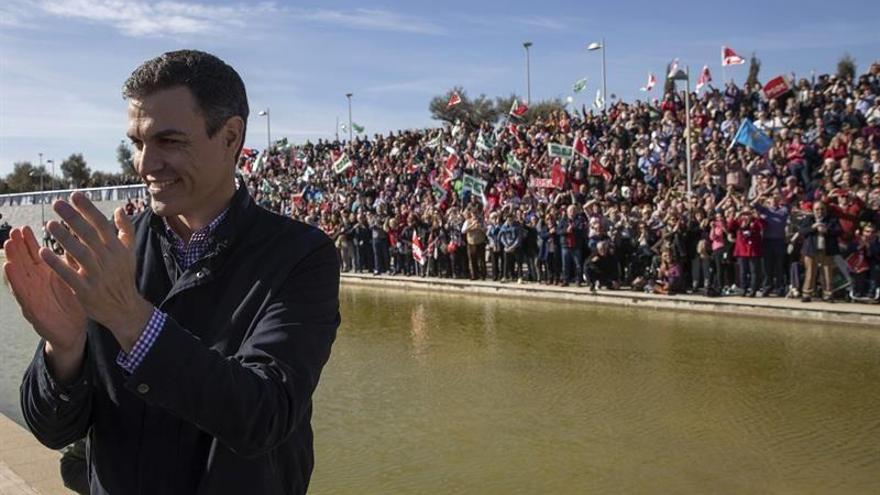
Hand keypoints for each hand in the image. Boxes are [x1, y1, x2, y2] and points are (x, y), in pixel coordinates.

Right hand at [3, 226, 86, 350]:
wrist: (74, 331)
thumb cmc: (73, 303)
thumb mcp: (73, 280)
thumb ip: (71, 263)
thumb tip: (77, 241)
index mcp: (46, 275)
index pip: (35, 256)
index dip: (29, 242)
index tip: (25, 227)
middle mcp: (36, 284)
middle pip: (23, 262)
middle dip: (17, 247)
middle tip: (14, 232)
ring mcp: (32, 296)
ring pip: (19, 276)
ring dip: (12, 260)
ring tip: (8, 245)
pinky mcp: (32, 310)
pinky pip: (21, 294)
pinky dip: (15, 281)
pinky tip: (9, 269)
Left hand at [41, 192, 152, 351]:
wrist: (124, 308)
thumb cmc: (123, 277)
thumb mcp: (129, 252)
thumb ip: (125, 230)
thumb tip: (120, 209)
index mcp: (117, 249)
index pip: (102, 224)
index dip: (88, 209)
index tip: (74, 195)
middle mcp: (108, 260)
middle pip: (90, 236)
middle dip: (74, 218)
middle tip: (57, 204)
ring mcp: (97, 275)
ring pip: (80, 253)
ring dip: (64, 238)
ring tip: (50, 224)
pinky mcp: (86, 290)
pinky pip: (70, 275)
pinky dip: (57, 264)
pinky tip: (44, 252)